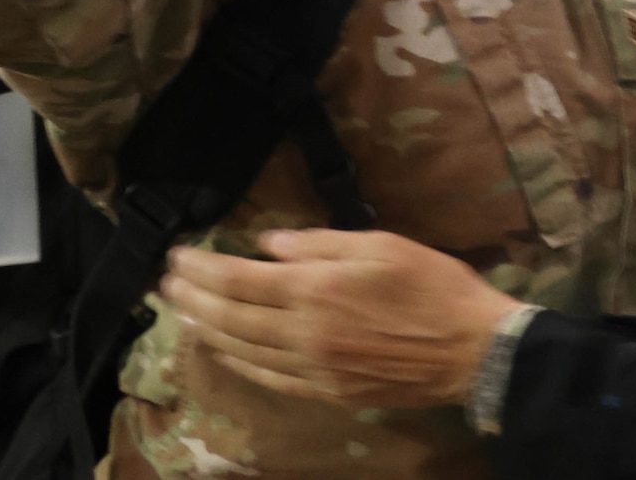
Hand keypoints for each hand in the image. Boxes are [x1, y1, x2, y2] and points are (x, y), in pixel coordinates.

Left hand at [161, 228, 523, 409]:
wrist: (470, 349)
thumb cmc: (431, 285)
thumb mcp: (381, 244)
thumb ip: (320, 244)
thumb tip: (268, 245)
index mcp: (316, 288)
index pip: (242, 279)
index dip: (204, 268)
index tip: (177, 256)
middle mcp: (304, 331)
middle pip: (233, 316)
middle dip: (194, 298)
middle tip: (165, 285)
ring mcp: (313, 367)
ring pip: (244, 350)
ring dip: (207, 331)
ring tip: (180, 315)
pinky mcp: (328, 390)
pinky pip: (271, 378)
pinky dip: (241, 365)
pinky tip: (224, 353)